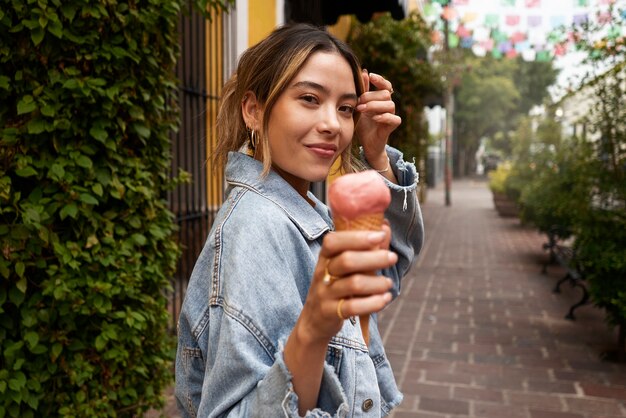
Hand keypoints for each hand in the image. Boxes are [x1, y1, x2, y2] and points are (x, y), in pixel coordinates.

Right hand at [297, 224, 395, 343]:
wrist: (314, 320)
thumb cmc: (336, 287)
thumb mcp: (343, 268)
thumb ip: (364, 248)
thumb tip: (385, 227)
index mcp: (325, 258)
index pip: (334, 241)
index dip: (357, 237)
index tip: (380, 235)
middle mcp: (322, 273)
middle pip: (346, 260)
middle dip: (373, 257)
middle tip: (392, 257)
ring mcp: (325, 293)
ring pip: (353, 284)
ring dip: (376, 282)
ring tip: (388, 283)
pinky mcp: (330, 312)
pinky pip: (353, 307)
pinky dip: (373, 303)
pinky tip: (384, 299)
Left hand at [355, 71, 401, 170]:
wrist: (365, 143)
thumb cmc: (363, 124)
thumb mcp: (359, 106)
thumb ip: (362, 91)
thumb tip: (363, 72)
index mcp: (381, 100)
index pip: (386, 85)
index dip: (380, 80)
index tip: (371, 76)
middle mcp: (388, 106)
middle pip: (386, 94)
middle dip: (371, 96)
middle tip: (359, 103)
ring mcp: (391, 116)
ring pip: (390, 105)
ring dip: (375, 106)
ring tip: (363, 110)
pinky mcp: (391, 127)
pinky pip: (394, 119)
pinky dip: (384, 117)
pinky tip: (374, 118)